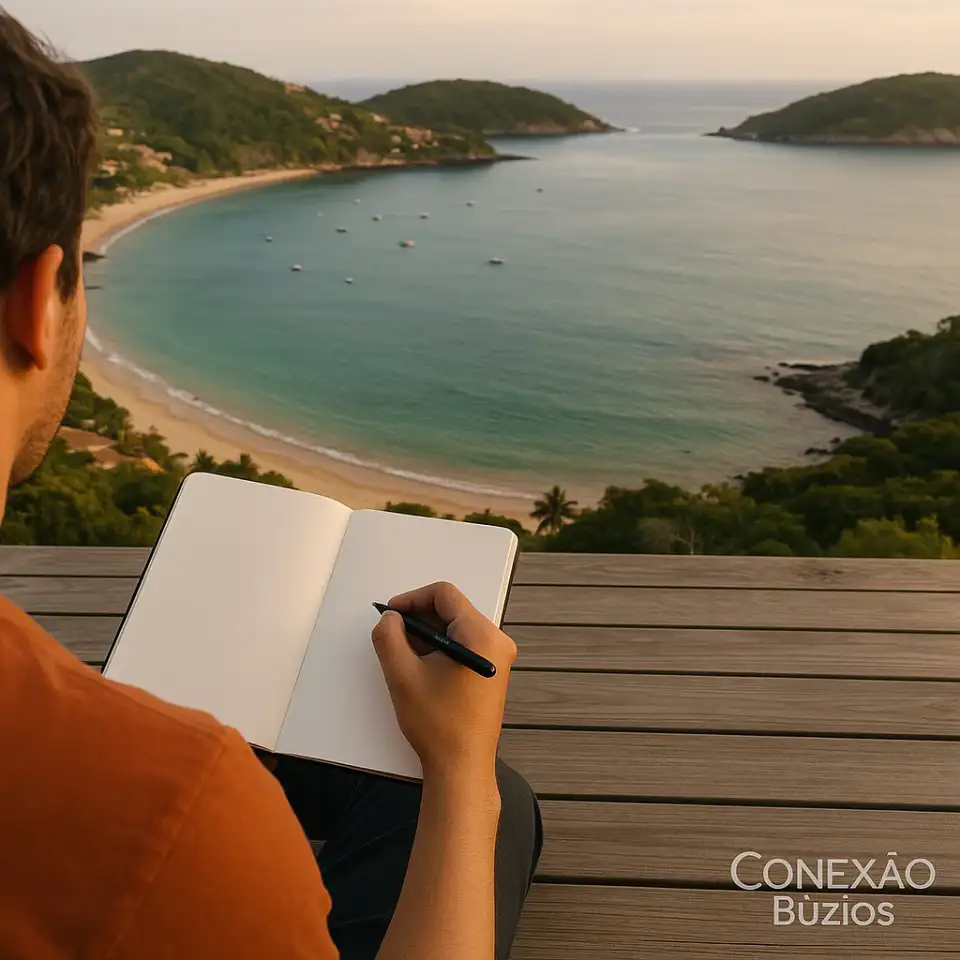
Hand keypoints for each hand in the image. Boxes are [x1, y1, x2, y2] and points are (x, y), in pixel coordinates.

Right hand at [372, 582, 516, 784]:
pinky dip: (441, 648)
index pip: (445, 594)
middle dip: (419, 618)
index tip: (391, 614)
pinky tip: (422, 667)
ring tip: (404, 654)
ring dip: (428, 634)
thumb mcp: (403, 676)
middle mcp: (496, 641)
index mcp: (481, 635)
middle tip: (393, 635)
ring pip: (457, 628)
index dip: (412, 599)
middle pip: (452, 610)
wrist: (462, 767)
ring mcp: (498, 657)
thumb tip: (390, 618)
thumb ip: (390, 637)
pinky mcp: (493, 672)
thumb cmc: (436, 723)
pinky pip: (465, 645)